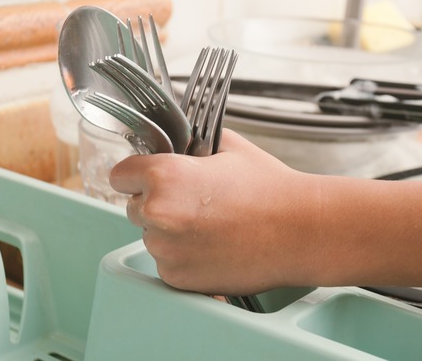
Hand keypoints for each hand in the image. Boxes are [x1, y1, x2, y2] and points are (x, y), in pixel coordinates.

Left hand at [109, 129, 313, 294]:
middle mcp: (158, 215)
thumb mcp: (229, 148)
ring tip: (211, 225)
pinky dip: (184, 257)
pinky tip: (214, 245)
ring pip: (151, 237)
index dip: (138, 174)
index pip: (120, 174)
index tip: (150, 178)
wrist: (300, 232)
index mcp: (164, 177)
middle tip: (195, 202)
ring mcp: (166, 251)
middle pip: (135, 207)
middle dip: (157, 203)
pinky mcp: (177, 279)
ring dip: (170, 232)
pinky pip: (167, 263)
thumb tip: (176, 143)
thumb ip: (193, 143)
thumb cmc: (270, 190)